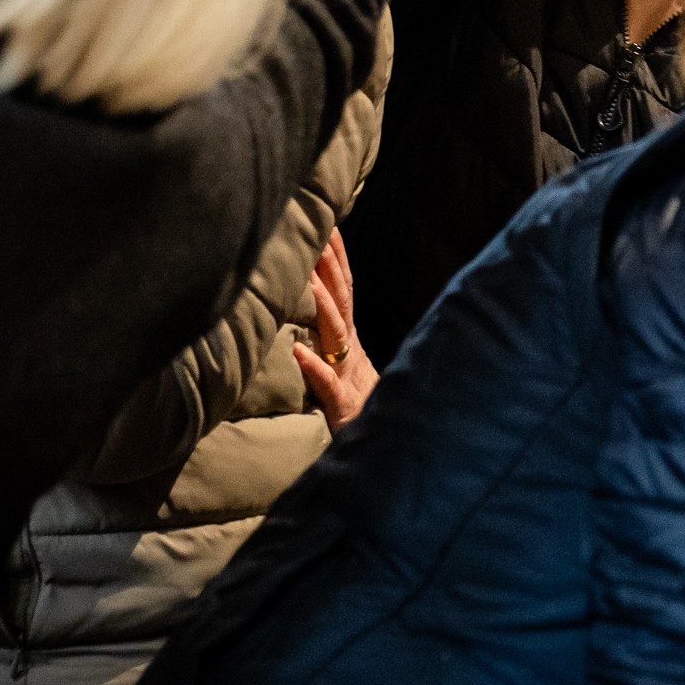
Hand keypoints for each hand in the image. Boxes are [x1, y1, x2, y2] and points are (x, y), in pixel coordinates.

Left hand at [293, 229, 377, 429]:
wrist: (387, 457)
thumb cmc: (359, 419)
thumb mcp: (341, 380)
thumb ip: (328, 355)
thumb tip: (305, 329)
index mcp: (351, 346)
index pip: (344, 295)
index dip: (337, 262)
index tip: (328, 228)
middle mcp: (351, 355)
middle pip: (342, 304)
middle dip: (331, 268)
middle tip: (320, 232)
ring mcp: (348, 378)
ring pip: (336, 337)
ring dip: (322, 307)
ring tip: (306, 280)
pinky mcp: (342, 407)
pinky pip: (327, 385)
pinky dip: (313, 367)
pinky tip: (297, 351)